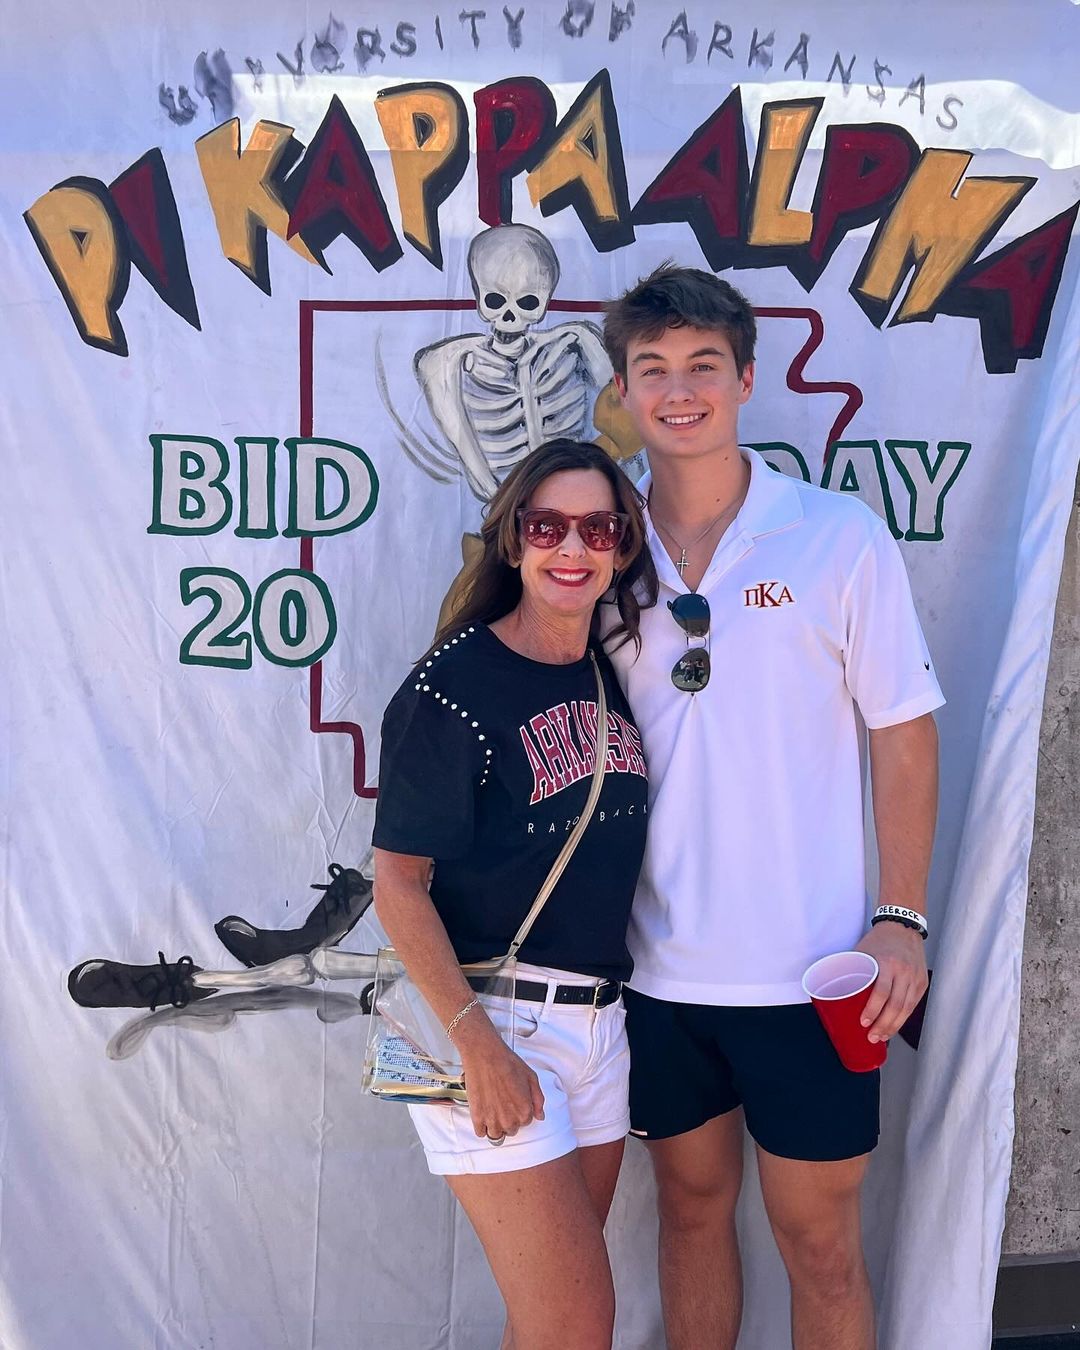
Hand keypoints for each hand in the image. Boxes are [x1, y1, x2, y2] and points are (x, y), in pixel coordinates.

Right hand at [454, 1015, 545, 1141]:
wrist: (485, 1054)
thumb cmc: (507, 1062)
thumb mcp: (531, 1077)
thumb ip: (538, 1099)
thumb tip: (540, 1115)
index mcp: (525, 1111)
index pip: (526, 1122)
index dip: (520, 1110)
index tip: (513, 1101)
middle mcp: (510, 1119)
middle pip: (511, 1129)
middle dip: (508, 1118)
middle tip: (503, 1102)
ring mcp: (492, 1120)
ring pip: (496, 1134)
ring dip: (495, 1125)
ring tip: (493, 1108)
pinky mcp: (477, 1117)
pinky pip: (480, 1133)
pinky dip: (482, 1126)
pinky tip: (483, 1113)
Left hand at [855, 923, 928, 1043]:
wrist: (903, 926)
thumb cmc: (878, 940)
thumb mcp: (863, 951)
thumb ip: (854, 970)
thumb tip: (833, 989)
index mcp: (888, 962)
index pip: (882, 992)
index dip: (873, 1010)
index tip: (864, 1022)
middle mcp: (905, 971)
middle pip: (896, 1005)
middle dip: (884, 1025)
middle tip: (872, 1037)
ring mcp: (916, 977)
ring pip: (907, 1008)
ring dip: (894, 1026)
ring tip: (882, 1037)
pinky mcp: (922, 982)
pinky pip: (913, 1004)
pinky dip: (903, 1017)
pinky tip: (895, 1026)